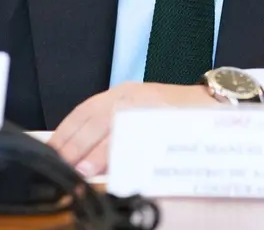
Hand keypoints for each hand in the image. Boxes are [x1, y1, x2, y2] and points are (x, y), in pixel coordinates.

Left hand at [48, 82, 216, 176]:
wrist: (211, 100)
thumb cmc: (170, 112)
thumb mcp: (135, 112)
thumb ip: (109, 129)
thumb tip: (79, 158)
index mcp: (121, 93)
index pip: (85, 111)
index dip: (66, 132)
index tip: (51, 152)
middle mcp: (133, 96)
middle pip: (97, 118)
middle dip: (77, 144)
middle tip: (64, 165)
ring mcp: (151, 105)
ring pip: (119, 126)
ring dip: (99, 151)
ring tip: (84, 170)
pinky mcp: (168, 118)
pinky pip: (144, 136)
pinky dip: (129, 153)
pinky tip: (119, 167)